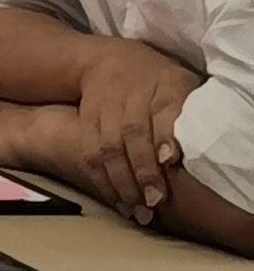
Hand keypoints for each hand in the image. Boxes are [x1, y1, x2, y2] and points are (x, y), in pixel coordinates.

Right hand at [74, 40, 200, 223]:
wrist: (105, 60)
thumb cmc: (154, 79)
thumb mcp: (179, 84)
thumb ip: (184, 113)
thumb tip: (177, 153)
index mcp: (160, 85)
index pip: (161, 111)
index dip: (163, 135)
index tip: (169, 159)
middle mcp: (128, 95)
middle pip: (132, 133)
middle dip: (142, 170)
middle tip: (153, 201)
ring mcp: (104, 108)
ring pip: (107, 147)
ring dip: (120, 181)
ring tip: (135, 210)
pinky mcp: (86, 121)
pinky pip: (89, 152)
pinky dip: (102, 179)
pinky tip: (116, 201)